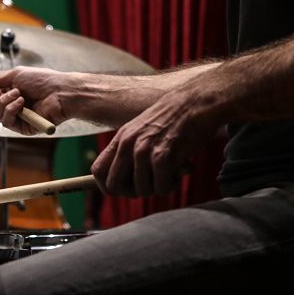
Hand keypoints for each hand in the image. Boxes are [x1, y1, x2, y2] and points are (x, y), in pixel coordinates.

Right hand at [0, 67, 69, 135]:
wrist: (61, 91)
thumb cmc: (44, 81)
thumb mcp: (18, 75)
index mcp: (11, 93)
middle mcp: (13, 106)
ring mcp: (18, 118)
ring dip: (3, 102)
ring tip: (18, 94)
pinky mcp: (24, 128)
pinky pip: (7, 122)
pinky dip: (10, 110)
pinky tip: (21, 103)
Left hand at [92, 84, 226, 196]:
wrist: (196, 102)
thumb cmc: (174, 118)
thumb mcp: (142, 130)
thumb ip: (130, 151)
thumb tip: (121, 181)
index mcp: (121, 138)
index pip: (97, 171)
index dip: (109, 186)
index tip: (125, 189)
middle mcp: (128, 144)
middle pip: (115, 186)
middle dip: (132, 192)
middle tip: (150, 184)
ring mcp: (144, 151)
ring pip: (142, 190)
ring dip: (158, 187)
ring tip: (170, 172)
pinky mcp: (163, 157)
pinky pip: (161, 188)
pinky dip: (171, 185)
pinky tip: (179, 170)